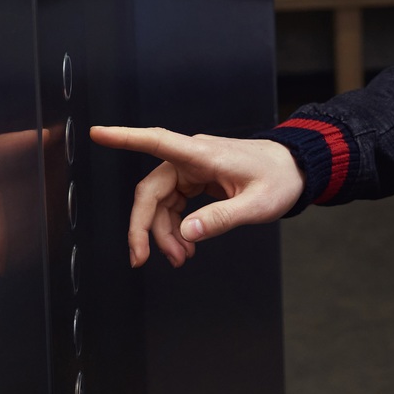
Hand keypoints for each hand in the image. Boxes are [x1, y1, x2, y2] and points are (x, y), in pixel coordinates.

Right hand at [89, 127, 304, 267]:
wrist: (295, 169)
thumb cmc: (279, 179)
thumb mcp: (257, 204)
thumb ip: (222, 218)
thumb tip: (187, 234)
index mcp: (202, 154)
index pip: (156, 140)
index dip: (125, 138)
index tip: (98, 133)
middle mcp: (191, 157)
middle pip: (151, 190)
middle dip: (143, 227)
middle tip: (142, 259)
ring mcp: (192, 168)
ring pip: (160, 202)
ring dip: (163, 233)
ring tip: (180, 259)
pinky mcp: (196, 179)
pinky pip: (173, 204)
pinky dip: (174, 227)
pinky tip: (185, 247)